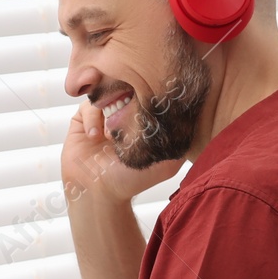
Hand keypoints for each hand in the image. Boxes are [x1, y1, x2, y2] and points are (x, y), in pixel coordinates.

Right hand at [61, 99, 181, 205]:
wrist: (98, 191)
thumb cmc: (131, 180)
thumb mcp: (166, 163)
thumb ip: (180, 144)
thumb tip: (194, 122)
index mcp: (142, 120)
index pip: (147, 93)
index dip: (146, 94)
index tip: (145, 102)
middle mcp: (123, 114)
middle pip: (125, 87)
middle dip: (125, 96)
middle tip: (125, 111)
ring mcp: (103, 115)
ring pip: (106, 93)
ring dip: (109, 109)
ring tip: (111, 132)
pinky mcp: (83, 119)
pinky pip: (87, 106)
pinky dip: (92, 119)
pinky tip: (96, 138)